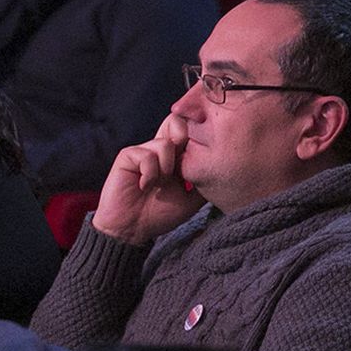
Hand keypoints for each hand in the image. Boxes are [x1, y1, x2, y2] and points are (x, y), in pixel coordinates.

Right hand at [91, 113, 205, 245]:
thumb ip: (204, 178)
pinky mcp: (127, 156)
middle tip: (183, 164)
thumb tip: (223, 165)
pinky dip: (150, 174)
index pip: (189, 130)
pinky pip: (147, 156)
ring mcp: (143, 151)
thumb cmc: (160, 215)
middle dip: (185, 138)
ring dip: (166, 168)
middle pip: (176, 121)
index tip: (204, 153)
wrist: (131, 230)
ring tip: (159, 185)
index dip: (199, 134)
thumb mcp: (192, 198)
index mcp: (176, 156)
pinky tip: (145, 186)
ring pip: (165, 143)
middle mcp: (159, 149)